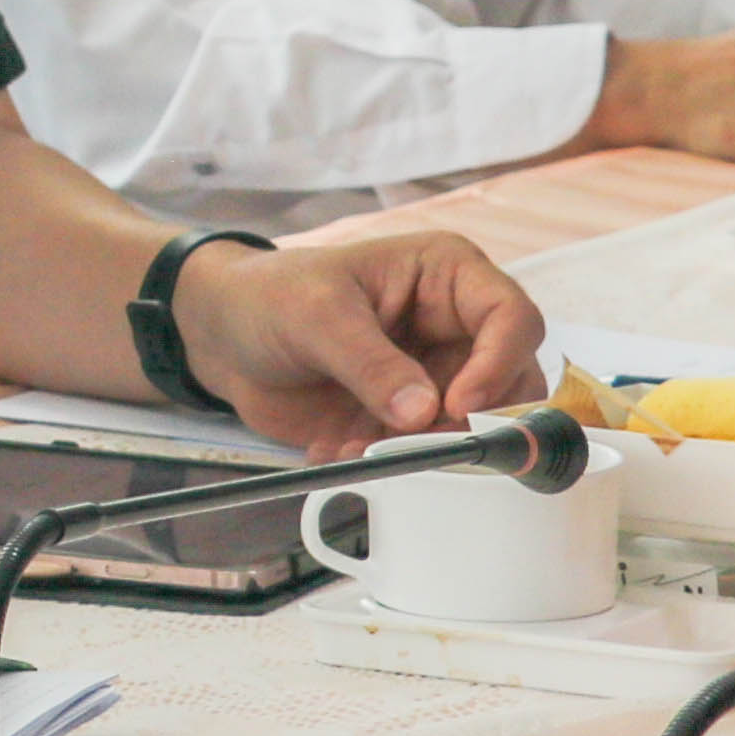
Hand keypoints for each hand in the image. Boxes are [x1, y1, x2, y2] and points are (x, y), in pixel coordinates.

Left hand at [175, 231, 548, 452]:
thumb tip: (424, 412)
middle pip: (510, 382)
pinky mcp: (409, 417)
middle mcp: (454, 326)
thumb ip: (370, 363)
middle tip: (418, 442)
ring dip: (421, 447)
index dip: (499, 365)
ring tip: (357, 445)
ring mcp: (435, 374)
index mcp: (446, 275)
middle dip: (469, 420)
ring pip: (472, 426)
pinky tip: (335, 448)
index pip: (512, 318)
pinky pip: (425, 451)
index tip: (458, 407)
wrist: (223, 337)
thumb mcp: (316, 316)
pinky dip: (388, 461)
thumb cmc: (270, 297)